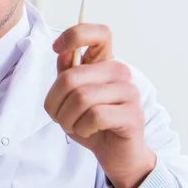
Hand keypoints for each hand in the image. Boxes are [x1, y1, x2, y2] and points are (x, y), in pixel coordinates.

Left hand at [45, 24, 155, 187]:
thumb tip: (63, 52)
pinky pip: (95, 116)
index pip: (98, 33)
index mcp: (104, 62)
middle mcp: (119, 72)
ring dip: (67, 119)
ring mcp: (128, 92)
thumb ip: (67, 73)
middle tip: (59, 116)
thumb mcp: (71, 96)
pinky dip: (82, 128)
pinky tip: (88, 131)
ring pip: (81, 98)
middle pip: (72, 76)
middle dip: (55, 102)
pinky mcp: (132, 114)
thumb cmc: (91, 122)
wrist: (115, 154)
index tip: (56, 48)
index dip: (74, 35)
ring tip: (73, 125)